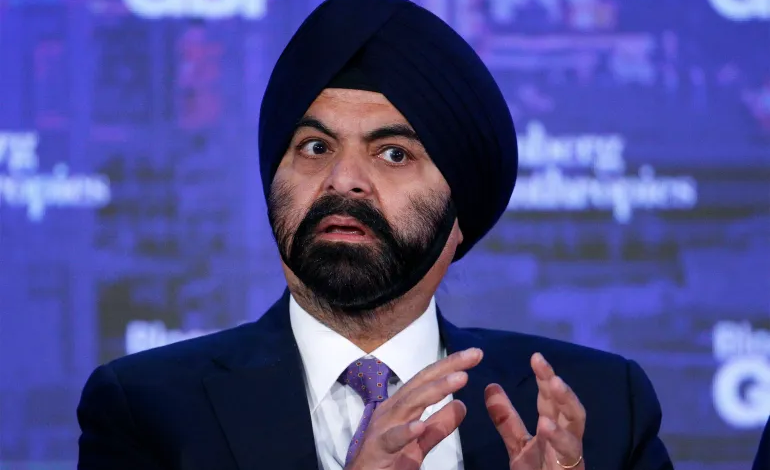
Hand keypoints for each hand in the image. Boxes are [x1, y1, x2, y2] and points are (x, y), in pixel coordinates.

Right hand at [346, 348, 482, 469]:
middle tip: (473, 355)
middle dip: (447, 367)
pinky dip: (406, 431)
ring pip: (409, 404)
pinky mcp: (377, 449)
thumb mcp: (419, 443)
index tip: (475, 355)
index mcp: (401, 406)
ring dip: (435, 390)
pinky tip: (419, 426)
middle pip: (421, 383)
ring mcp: (383, 428)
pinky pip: (392, 439)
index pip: (428, 381)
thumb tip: (461, 405)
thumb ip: (439, 425)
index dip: (450, 366)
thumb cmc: (386, 461)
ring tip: (459, 379)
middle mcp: (391, 410)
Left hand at [485, 353, 585, 469]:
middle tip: (540, 361)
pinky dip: (559, 437)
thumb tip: (490, 386)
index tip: (534, 357)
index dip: (544, 377)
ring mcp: (571, 453)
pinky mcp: (571, 468)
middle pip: (565, 405)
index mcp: (553, 429)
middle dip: (555, 382)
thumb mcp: (518, 446)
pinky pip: (569, 452)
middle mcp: (566, 437)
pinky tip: (547, 425)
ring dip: (566, 402)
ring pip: (576, 424)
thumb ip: (507, 420)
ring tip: (553, 383)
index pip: (550, 399)